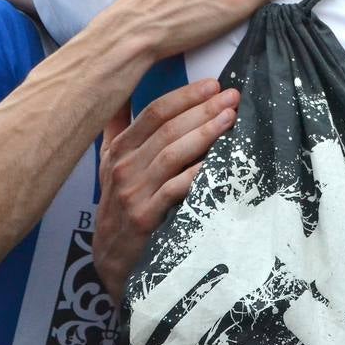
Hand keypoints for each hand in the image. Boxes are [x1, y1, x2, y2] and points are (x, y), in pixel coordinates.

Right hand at [93, 79, 238, 300]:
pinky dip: (197, 173)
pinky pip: (175, 189)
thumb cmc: (121, 205)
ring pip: (172, 155)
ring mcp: (133, 193)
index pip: (153, 112)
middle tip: (232, 96)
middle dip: (203, 110)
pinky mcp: (145, 218)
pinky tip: (218, 161)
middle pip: (167, 130)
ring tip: (230, 118)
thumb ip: (119, 127)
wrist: (114, 261)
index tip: (214, 84)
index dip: (185, 96)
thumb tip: (123, 90)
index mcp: (118, 149)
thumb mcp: (112, 164)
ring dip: (204, 134)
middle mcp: (123, 167)